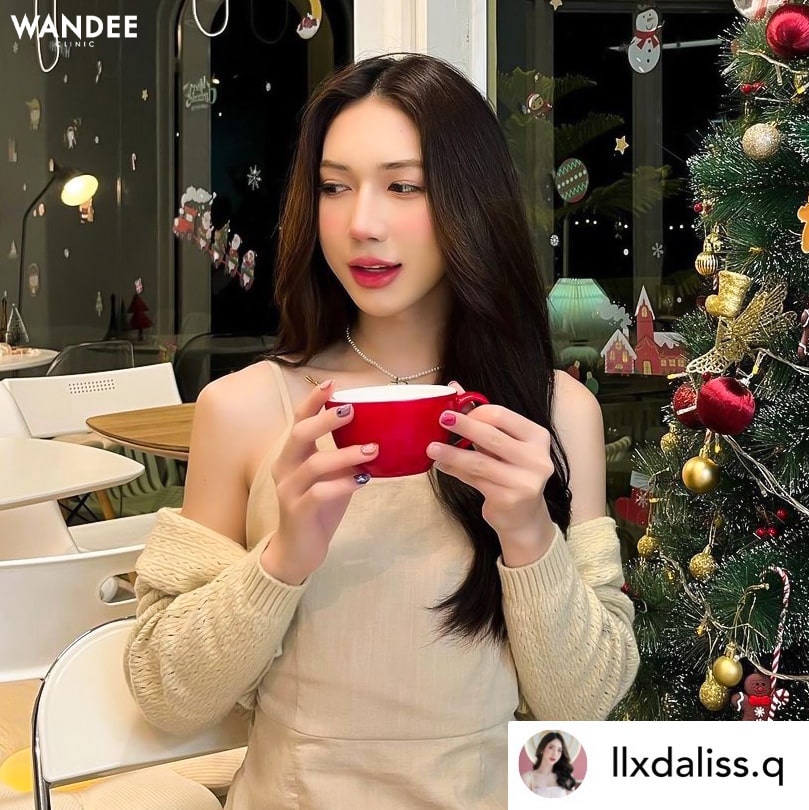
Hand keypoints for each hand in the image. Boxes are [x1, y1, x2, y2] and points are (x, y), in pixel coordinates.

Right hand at [262, 380, 378, 584]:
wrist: (297, 551)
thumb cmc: (316, 509)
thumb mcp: (331, 479)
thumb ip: (345, 460)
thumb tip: (378, 438)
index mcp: (291, 456)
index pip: (298, 421)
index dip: (313, 402)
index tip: (332, 384)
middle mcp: (285, 469)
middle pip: (299, 435)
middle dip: (326, 420)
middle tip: (351, 410)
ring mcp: (289, 491)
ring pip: (314, 465)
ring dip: (346, 454)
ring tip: (373, 450)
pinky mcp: (298, 512)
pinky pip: (320, 493)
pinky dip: (344, 485)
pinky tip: (364, 481)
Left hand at [425, 384, 556, 565]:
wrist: (524, 517)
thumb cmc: (510, 472)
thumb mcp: (501, 443)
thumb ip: (480, 417)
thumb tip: (454, 387)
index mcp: (537, 437)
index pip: (502, 415)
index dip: (476, 412)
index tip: (455, 412)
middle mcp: (537, 458)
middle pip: (492, 436)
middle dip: (463, 426)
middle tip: (440, 418)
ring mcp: (525, 480)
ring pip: (480, 461)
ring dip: (452, 453)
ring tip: (431, 447)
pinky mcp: (509, 498)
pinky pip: (475, 480)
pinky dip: (455, 471)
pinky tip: (441, 466)